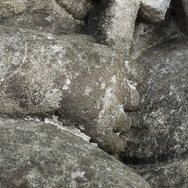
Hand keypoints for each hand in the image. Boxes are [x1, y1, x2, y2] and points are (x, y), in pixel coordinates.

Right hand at [53, 33, 140, 153]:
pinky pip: (115, 143)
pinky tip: (109, 144)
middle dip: (125, 103)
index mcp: (119, 65)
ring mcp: (112, 110)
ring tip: (108, 125)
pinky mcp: (100, 128)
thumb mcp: (80, 42)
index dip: (131, 80)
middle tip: (113, 105)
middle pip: (135, 100)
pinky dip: (114, 144)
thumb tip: (90, 44)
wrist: (48, 74)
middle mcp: (120, 88)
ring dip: (118, 123)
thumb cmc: (59, 55)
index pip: (139, 74)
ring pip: (126, 123)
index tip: (125, 83)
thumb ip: (91, 46)